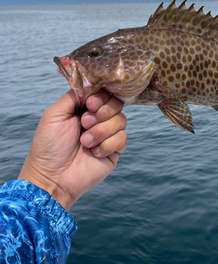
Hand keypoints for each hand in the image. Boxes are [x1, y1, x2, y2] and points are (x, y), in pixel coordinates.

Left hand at [18, 90, 126, 210]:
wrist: (52, 176)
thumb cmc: (49, 146)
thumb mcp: (55, 114)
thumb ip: (73, 95)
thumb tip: (91, 87)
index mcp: (84, 109)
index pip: (103, 93)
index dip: (101, 97)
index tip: (90, 104)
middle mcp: (98, 120)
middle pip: (116, 104)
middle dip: (102, 113)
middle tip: (85, 123)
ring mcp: (107, 135)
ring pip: (121, 121)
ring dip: (101, 131)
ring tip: (85, 142)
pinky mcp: (114, 151)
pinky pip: (122, 139)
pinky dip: (107, 145)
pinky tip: (94, 153)